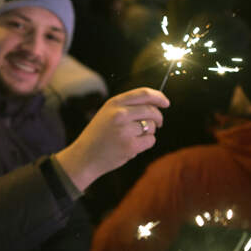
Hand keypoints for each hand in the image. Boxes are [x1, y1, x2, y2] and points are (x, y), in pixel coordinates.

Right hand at [55, 87, 169, 190]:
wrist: (84, 156)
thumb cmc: (99, 135)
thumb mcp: (107, 114)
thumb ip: (127, 107)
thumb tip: (156, 104)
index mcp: (113, 103)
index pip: (143, 94)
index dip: (158, 97)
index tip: (166, 103)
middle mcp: (119, 114)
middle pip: (152, 111)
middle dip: (158, 118)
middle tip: (158, 123)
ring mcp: (125, 130)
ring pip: (152, 126)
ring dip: (149, 132)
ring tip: (134, 137)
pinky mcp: (130, 146)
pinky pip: (150, 141)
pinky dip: (146, 144)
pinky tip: (133, 147)